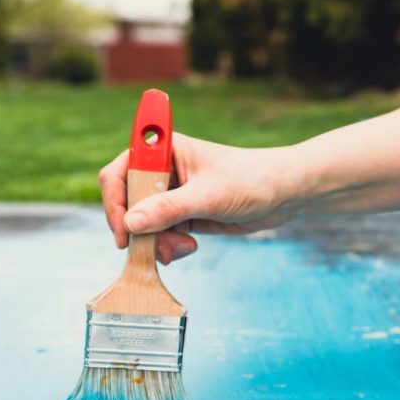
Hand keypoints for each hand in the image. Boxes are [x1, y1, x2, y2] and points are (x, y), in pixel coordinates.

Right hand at [98, 133, 294, 263]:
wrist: (284, 195)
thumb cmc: (251, 180)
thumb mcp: (208, 195)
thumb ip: (168, 209)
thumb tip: (131, 224)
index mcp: (164, 150)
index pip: (120, 172)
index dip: (115, 201)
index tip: (124, 231)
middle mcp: (162, 170)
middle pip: (127, 203)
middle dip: (140, 230)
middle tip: (157, 249)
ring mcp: (170, 194)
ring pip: (143, 224)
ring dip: (156, 242)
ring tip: (183, 248)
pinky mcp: (181, 214)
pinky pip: (159, 235)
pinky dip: (167, 246)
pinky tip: (188, 247)